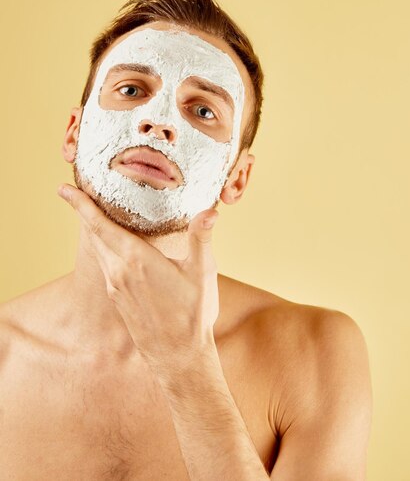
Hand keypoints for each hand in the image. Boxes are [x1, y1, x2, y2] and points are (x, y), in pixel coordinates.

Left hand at [57, 183, 219, 376]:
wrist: (178, 357)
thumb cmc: (192, 315)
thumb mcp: (202, 272)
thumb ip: (201, 238)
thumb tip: (209, 211)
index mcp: (136, 259)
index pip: (100, 225)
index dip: (80, 205)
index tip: (64, 189)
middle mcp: (118, 271)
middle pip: (94, 234)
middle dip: (85, 212)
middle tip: (78, 192)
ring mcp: (115, 286)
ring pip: (98, 250)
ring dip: (94, 230)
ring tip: (94, 213)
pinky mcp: (118, 298)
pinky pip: (105, 264)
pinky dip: (103, 248)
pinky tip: (114, 246)